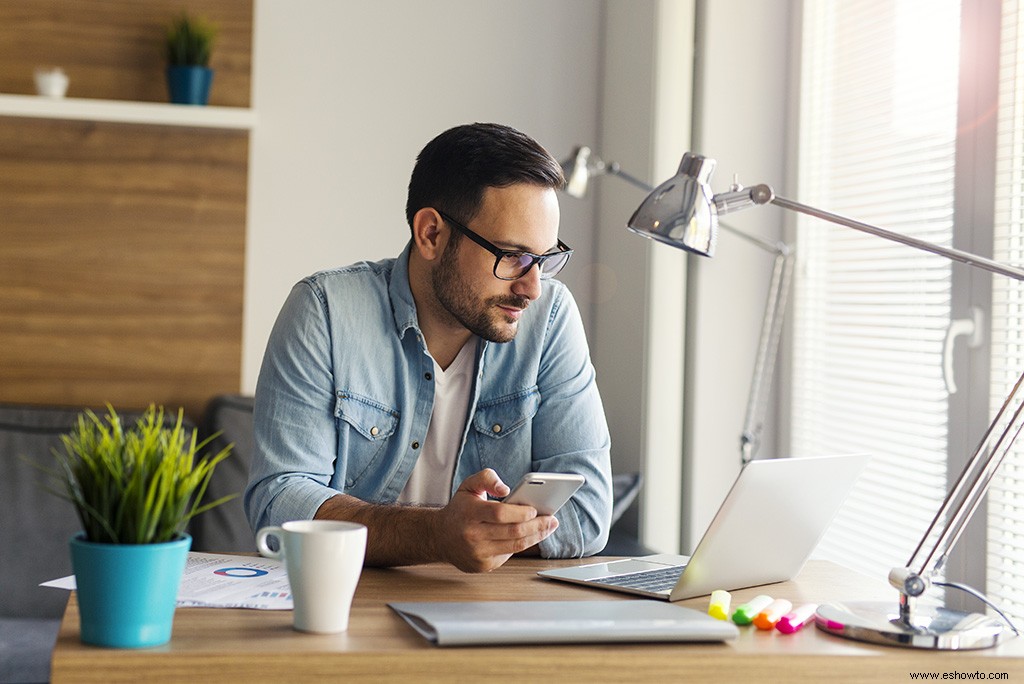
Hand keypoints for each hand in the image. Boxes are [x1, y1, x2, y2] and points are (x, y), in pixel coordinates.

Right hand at [436, 468, 557, 572]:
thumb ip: (487, 478)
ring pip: (515, 546)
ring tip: (548, 527)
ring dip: (536, 537)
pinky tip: (532, 536)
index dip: (520, 512)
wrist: (440, 537)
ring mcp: (478, 553)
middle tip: (552, 520)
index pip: (500, 513)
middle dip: (537, 526)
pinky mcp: (483, 565)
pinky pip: (509, 555)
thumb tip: (505, 488)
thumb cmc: (459, 509)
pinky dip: (523, 545)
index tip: (535, 509)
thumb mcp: (468, 486)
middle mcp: (472, 535)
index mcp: (469, 513)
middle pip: (513, 532)